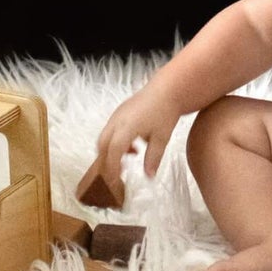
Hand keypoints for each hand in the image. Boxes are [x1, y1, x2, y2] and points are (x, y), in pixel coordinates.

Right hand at [79, 83, 182, 206]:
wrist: (168, 88)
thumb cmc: (166, 112)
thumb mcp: (162, 138)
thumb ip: (153, 158)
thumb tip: (149, 176)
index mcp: (126, 127)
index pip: (112, 152)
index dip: (112, 168)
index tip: (115, 182)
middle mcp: (117, 120)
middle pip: (102, 145)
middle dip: (105, 162)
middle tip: (115, 176)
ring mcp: (117, 114)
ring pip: (105, 137)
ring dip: (110, 152)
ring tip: (125, 162)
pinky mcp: (120, 111)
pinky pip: (111, 130)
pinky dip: (115, 142)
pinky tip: (133, 148)